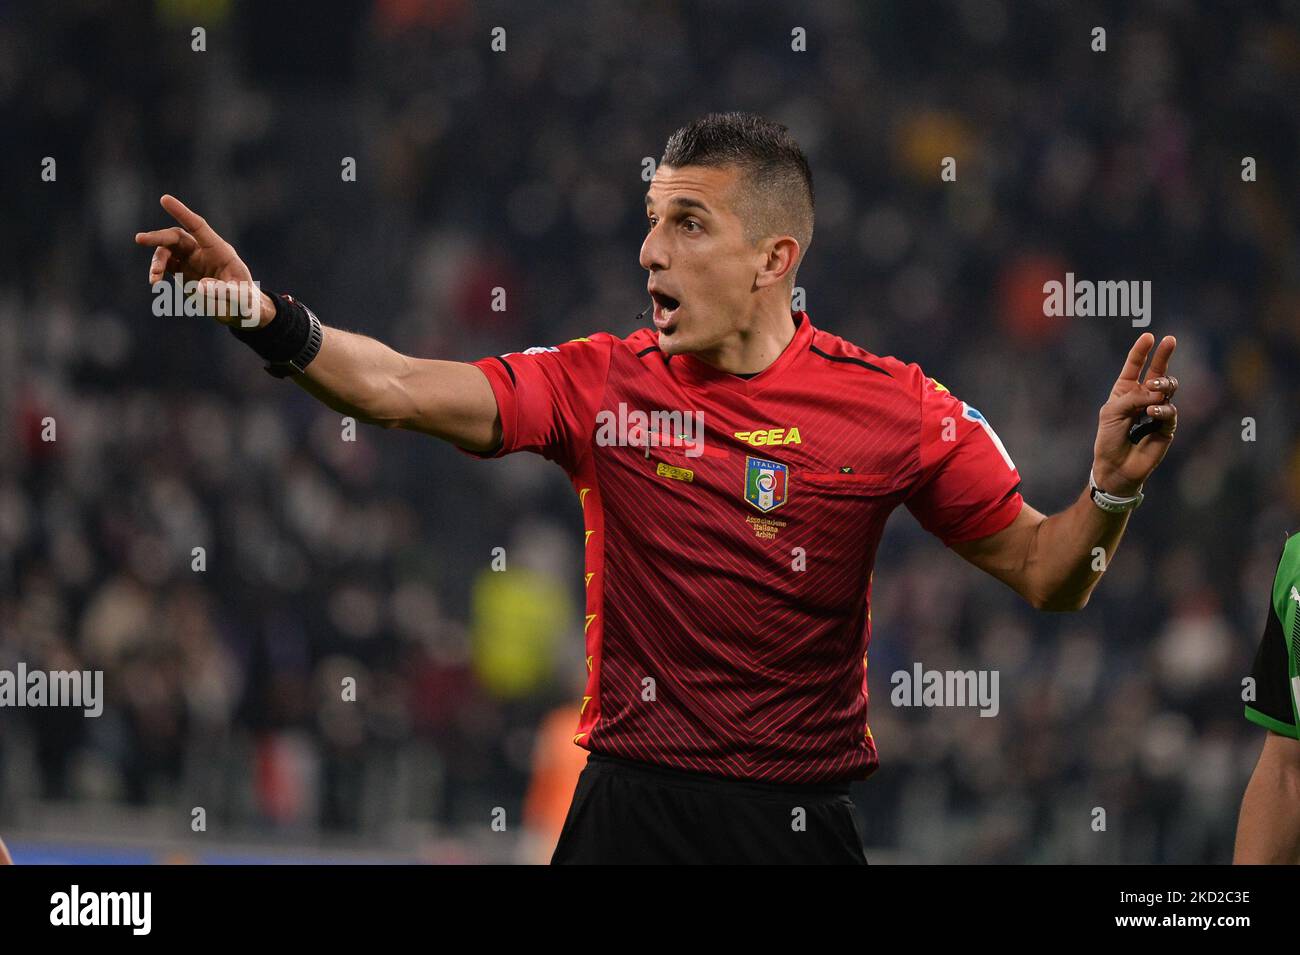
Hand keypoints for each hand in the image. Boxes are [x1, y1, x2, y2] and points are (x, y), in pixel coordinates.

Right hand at [134, 195, 272, 326]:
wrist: (241, 311)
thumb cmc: (246, 301)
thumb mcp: (240, 298)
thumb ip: (222, 291)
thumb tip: (199, 286)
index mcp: (220, 250)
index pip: (199, 227)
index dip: (182, 213)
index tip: (164, 199)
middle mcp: (203, 251)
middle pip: (177, 237)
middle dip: (158, 237)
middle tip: (139, 239)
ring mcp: (191, 261)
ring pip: (167, 251)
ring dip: (157, 262)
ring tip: (154, 281)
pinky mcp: (183, 272)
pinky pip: (165, 266)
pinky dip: (157, 272)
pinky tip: (155, 284)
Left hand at [1092, 333, 1177, 496]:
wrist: (1116, 466)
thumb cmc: (1109, 439)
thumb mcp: (1112, 413)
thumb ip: (1131, 398)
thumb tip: (1155, 393)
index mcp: (1126, 391)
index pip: (1135, 367)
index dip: (1141, 351)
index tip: (1149, 336)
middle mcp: (1143, 398)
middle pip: (1158, 371)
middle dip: (1165, 354)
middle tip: (1169, 341)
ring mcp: (1157, 410)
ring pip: (1169, 388)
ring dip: (1164, 383)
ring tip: (1156, 388)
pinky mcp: (1167, 426)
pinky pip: (1170, 411)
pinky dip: (1162, 409)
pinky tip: (1153, 411)